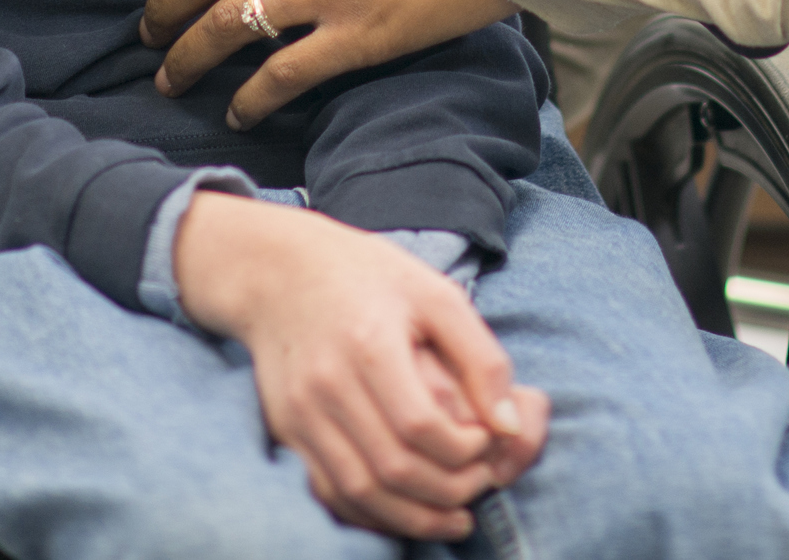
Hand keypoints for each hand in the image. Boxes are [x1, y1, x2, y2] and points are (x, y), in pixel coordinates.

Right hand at [168, 191, 548, 538]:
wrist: (280, 272)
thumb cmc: (369, 277)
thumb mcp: (436, 294)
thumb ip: (481, 357)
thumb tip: (508, 425)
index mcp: (370, 343)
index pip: (421, 425)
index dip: (465, 449)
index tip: (487, 442)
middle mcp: (327, 383)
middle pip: (392, 467)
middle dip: (448, 490)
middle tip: (481, 483)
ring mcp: (301, 411)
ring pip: (359, 491)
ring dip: (414, 516)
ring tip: (455, 515)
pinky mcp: (287, 430)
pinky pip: (329, 491)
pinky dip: (372, 514)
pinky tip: (408, 511)